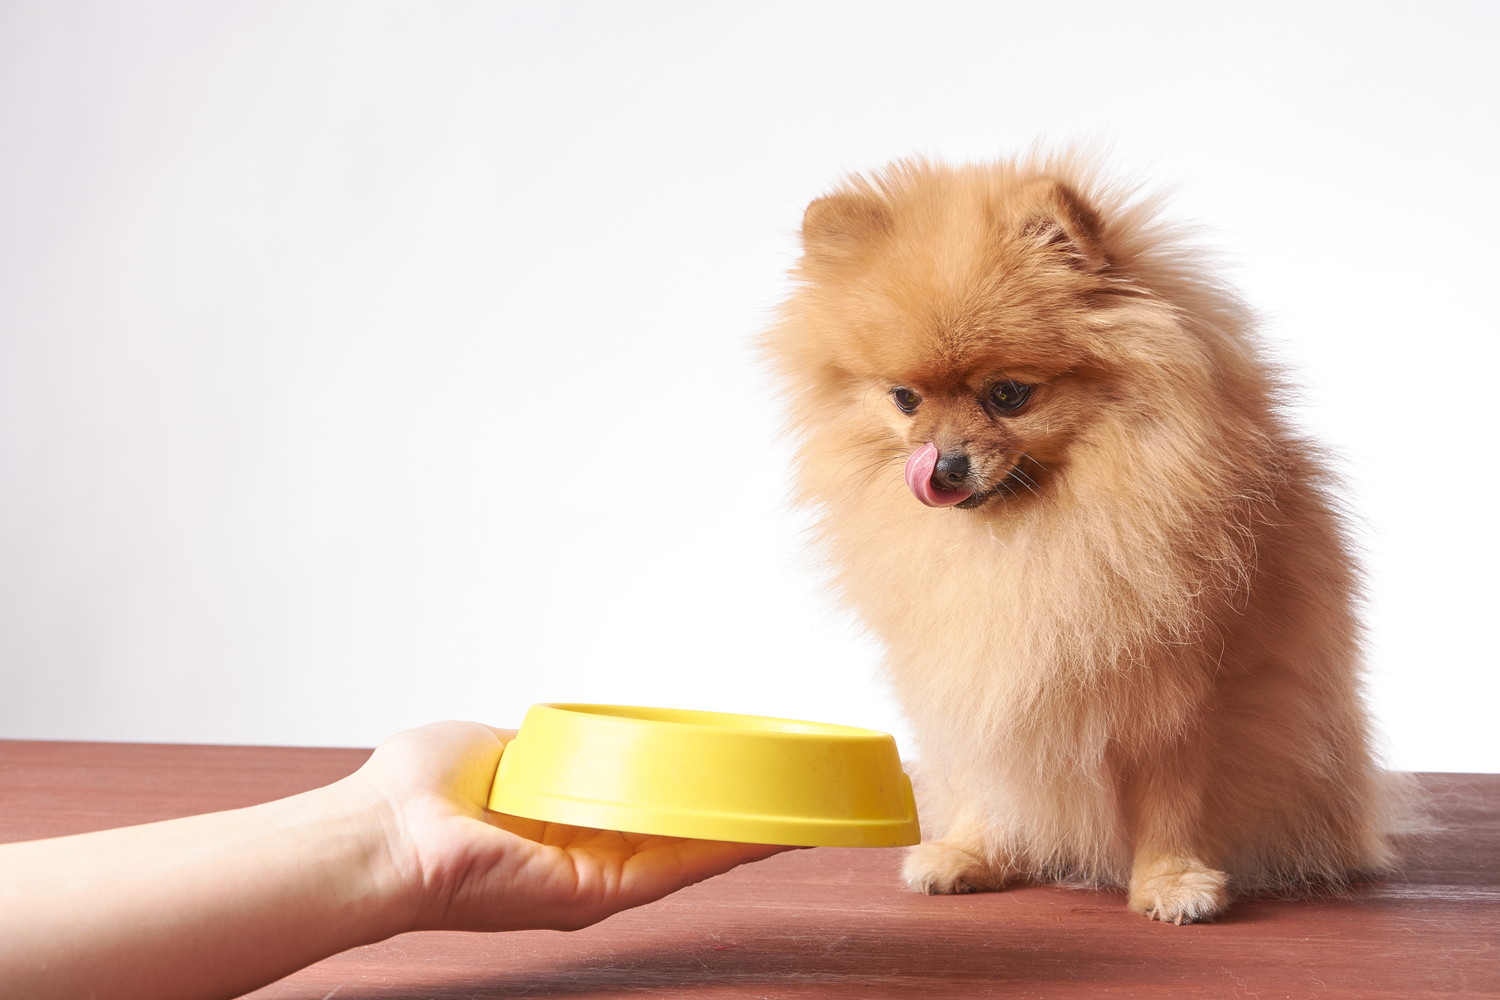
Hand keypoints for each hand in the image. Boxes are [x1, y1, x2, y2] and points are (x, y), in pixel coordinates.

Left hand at [344, 721, 793, 932]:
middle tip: (794, 785)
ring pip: (691, 854)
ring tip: (802, 803)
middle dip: (737, 813)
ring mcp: (594, 881)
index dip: (694, 789)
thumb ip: (539, 749)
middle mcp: (586, 861)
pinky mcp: (594, 891)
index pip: (646, 811)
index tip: (737, 767)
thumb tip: (563, 732)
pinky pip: (675, 867)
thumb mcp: (494, 748)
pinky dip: (727, 847)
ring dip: (749, 830)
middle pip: (681, 837)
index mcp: (564, 827)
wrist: (377, 834)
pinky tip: (769, 827)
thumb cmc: (412, 794)